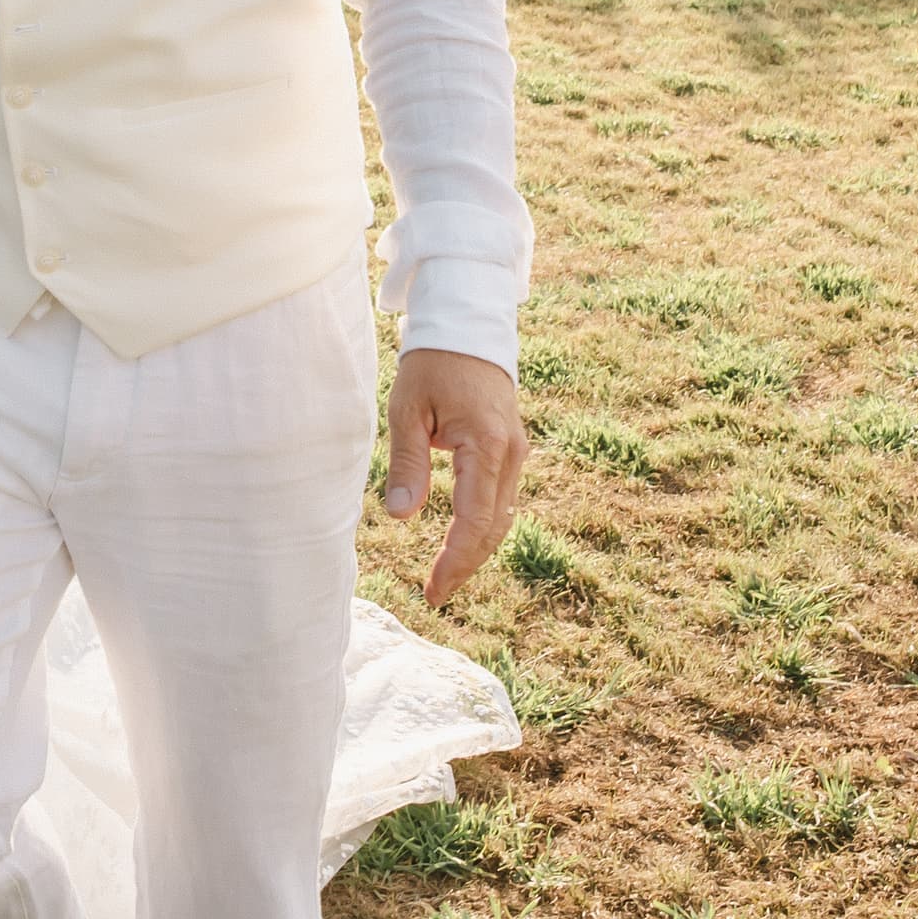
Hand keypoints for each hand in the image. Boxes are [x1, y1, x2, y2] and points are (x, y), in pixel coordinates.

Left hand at [381, 347, 525, 607]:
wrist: (466, 324)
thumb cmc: (432, 362)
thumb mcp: (408, 409)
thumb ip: (407, 464)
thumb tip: (401, 517)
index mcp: (487, 445)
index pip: (475, 521)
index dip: (455, 561)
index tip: (432, 590)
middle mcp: (511, 452)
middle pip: (494, 526)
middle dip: (466, 564)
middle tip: (435, 594)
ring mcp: (516, 450)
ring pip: (502, 515)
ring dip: (477, 549)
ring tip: (445, 576)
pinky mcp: (511, 447)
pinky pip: (501, 497)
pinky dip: (484, 525)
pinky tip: (461, 542)